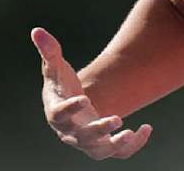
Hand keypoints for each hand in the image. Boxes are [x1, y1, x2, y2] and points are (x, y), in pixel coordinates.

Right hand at [31, 27, 151, 159]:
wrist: (74, 107)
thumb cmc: (63, 86)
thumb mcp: (55, 69)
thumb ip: (49, 51)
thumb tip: (37, 30)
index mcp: (57, 113)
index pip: (60, 115)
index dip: (70, 109)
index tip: (83, 99)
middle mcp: (71, 132)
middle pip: (82, 137)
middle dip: (98, 130)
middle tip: (116, 118)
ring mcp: (88, 142)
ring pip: (100, 151)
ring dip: (116, 144)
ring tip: (131, 132)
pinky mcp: (104, 145)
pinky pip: (119, 153)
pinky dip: (133, 145)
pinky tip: (147, 127)